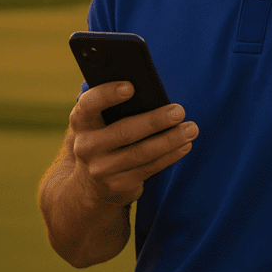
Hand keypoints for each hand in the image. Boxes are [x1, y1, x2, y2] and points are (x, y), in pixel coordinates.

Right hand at [68, 81, 197, 206]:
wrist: (88, 185)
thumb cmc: (104, 138)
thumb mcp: (98, 122)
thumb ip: (113, 105)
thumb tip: (148, 86)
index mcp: (81, 122)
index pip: (89, 105)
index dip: (107, 94)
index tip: (131, 87)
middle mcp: (86, 146)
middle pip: (124, 131)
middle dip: (154, 120)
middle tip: (179, 111)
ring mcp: (101, 169)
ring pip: (141, 153)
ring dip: (170, 140)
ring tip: (191, 128)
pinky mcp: (119, 185)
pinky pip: (149, 168)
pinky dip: (170, 155)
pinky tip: (185, 145)